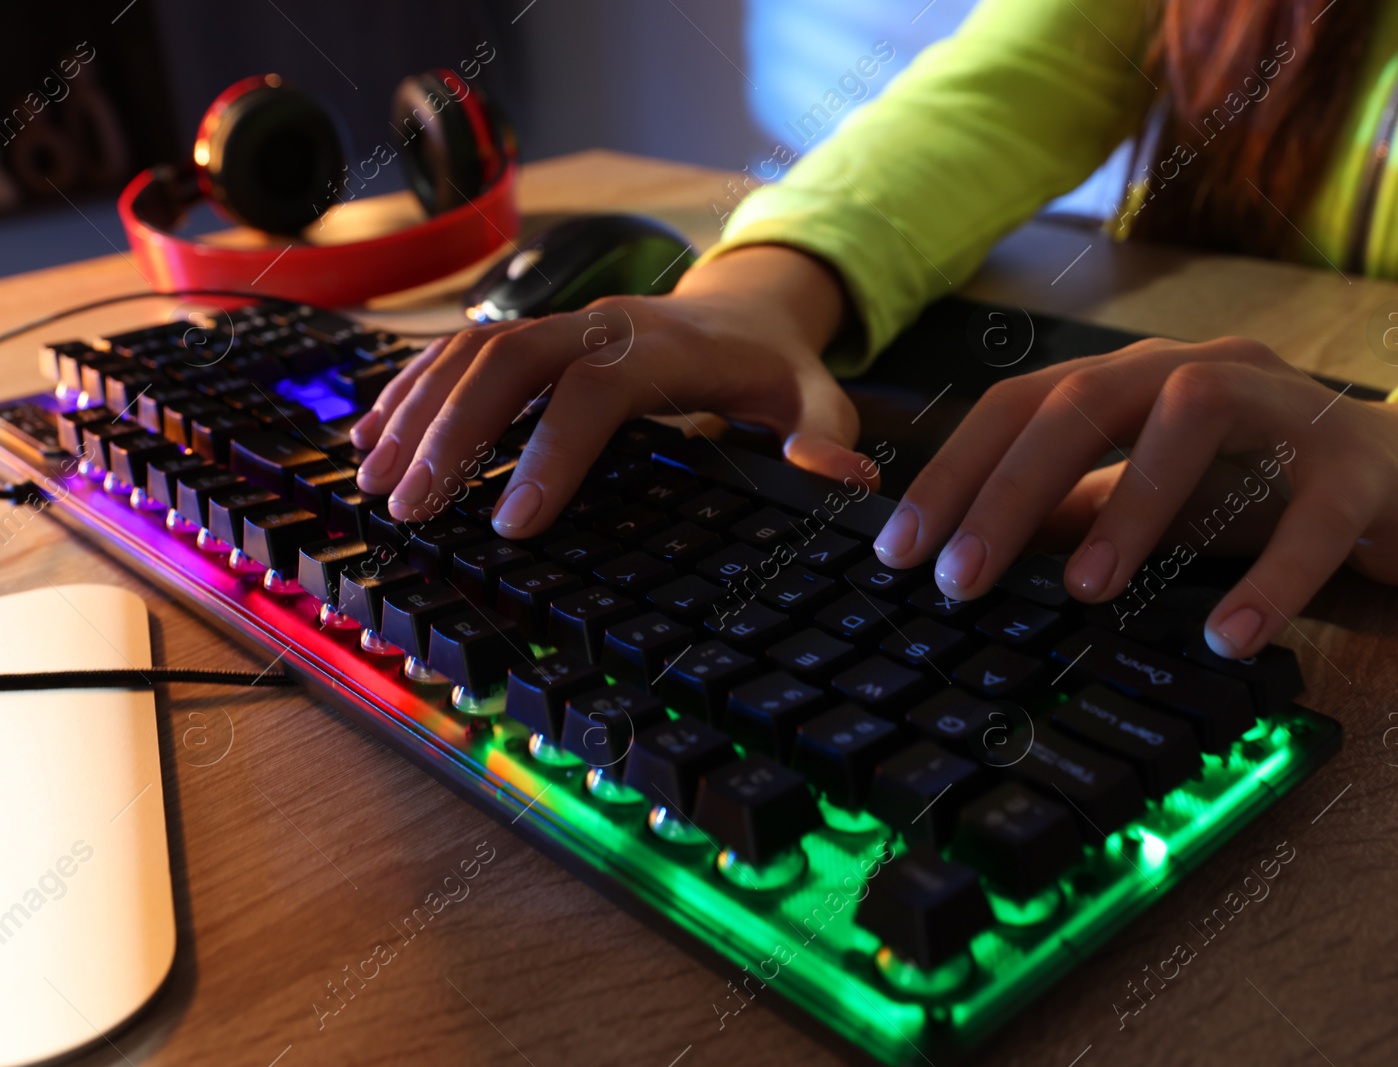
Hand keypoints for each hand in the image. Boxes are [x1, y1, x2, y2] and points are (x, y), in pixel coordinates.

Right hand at [351, 245, 873, 534]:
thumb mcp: (818, 402)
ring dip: (418, 412)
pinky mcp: (537, 333)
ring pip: (472, 351)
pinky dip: (415, 391)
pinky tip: (374, 437)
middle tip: (408, 506)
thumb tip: (839, 481)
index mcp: (665, 347)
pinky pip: (462, 351)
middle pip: (509, 360)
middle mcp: (602, 324)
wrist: (748, 309)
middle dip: (452, 431)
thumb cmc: (777, 371)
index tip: (511, 524)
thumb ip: (824, 440)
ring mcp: (563, 321)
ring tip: (374, 482)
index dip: (551, 452)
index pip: (594, 391)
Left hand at [871, 337, 1397, 657]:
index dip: (954, 473)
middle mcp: (1198, 370)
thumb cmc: (1254, 490)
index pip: (1020, 405)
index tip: (899, 551)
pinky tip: (1229, 634)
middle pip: (1086, 399)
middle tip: (960, 575)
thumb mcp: (1146, 500)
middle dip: (1012, 487)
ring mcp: (1282, 408)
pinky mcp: (1358, 466)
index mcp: (1134, 379)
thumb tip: (967, 560)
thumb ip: (1069, 514)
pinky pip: (1313, 516)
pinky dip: (1269, 575)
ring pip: (1192, 419)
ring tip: (1083, 591)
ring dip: (1130, 505)